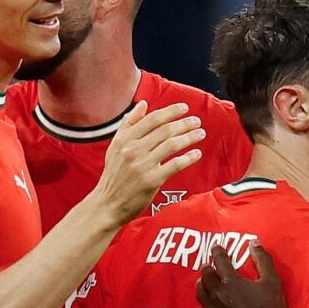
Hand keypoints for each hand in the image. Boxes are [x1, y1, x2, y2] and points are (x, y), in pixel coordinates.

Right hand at [94, 101, 207, 222]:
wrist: (107, 204)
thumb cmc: (114, 175)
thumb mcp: (116, 146)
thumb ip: (129, 124)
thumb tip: (142, 104)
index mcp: (124, 139)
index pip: (152, 119)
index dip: (170, 112)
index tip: (184, 108)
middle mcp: (132, 149)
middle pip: (164, 130)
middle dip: (184, 123)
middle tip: (197, 121)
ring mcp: (142, 165)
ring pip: (171, 145)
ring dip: (189, 137)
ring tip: (200, 134)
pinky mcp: (151, 180)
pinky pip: (174, 165)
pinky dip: (187, 158)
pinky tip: (197, 154)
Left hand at [194, 244, 289, 307]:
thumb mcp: (273, 283)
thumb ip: (264, 261)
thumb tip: (254, 243)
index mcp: (231, 281)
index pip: (219, 260)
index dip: (218, 251)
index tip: (217, 248)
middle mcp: (217, 294)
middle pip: (205, 276)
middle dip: (207, 269)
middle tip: (210, 268)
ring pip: (200, 294)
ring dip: (202, 287)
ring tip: (205, 285)